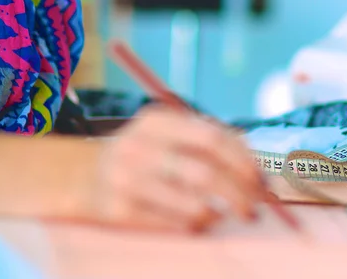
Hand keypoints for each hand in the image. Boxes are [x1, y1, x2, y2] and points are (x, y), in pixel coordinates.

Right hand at [91, 105, 263, 231]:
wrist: (86, 175)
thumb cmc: (146, 153)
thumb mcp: (169, 132)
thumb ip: (209, 139)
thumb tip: (256, 166)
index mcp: (157, 121)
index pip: (212, 138)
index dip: (243, 161)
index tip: (260, 179)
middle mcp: (138, 147)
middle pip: (205, 174)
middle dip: (239, 194)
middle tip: (254, 209)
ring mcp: (125, 180)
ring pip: (192, 204)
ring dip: (218, 213)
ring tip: (226, 214)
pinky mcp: (118, 212)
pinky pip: (172, 225)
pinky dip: (195, 225)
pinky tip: (200, 221)